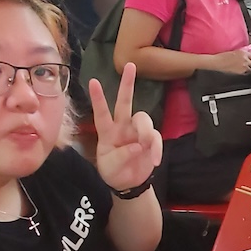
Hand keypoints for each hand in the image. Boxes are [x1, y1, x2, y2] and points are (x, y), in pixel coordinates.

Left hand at [89, 62, 162, 192]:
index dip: (98, 98)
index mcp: (107, 132)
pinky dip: (156, 149)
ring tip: (146, 148)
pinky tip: (154, 160)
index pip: (101, 113)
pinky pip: (157, 138)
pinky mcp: (152, 140)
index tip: (93, 81)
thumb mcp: (109, 167)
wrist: (129, 184)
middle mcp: (122, 127)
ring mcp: (138, 132)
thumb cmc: (113, 172)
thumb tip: (137, 145)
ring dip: (146, 132)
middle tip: (130, 66)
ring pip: (144, 120)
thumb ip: (120, 156)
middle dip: (127, 84)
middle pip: (125, 102)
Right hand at [208, 49, 250, 73]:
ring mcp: (244, 66)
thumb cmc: (223, 57)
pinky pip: (246, 73)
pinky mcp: (241, 72)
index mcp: (243, 52)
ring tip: (244, 69)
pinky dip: (245, 73)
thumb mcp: (235, 52)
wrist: (217, 62)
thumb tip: (248, 57)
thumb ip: (243, 54)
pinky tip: (240, 71)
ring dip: (250, 69)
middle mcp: (245, 58)